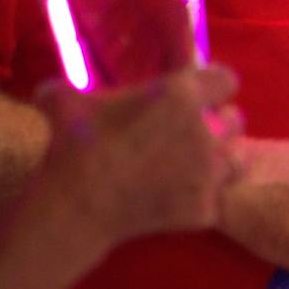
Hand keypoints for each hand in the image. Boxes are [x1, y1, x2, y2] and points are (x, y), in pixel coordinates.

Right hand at [36, 65, 239, 244]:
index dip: (212, 85)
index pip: (226, 80)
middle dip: (219, 122)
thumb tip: (50, 91)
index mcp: (182, 95)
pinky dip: (204, 197)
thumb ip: (67, 90)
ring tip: (200, 161)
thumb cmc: (75, 145)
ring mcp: (211, 174)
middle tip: (194, 129)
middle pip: (236, 120)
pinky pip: (218, 198)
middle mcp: (207, 132)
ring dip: (222, 157)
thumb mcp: (64, 101)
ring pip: (238, 159)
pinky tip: (183, 196)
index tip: (198, 92)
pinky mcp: (206, 208)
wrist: (77, 205)